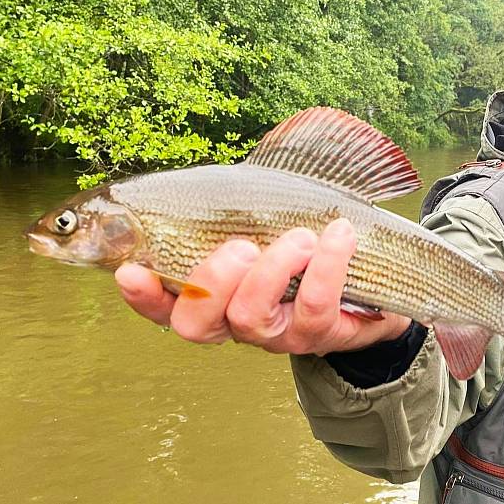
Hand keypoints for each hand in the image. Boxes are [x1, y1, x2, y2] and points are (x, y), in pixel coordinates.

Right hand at [114, 218, 411, 354]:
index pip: (163, 302)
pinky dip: (327, 267)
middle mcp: (235, 321)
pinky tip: (340, 235)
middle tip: (241, 246)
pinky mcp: (320, 335)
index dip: (142, 294)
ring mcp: (276, 334)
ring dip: (273, 271)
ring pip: (251, 318)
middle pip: (196, 324)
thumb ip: (235, 198)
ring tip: (301, 237)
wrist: (374, 271)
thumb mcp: (267, 212)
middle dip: (211, 281)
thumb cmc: (306, 233)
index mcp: (212, 292)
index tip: (130, 270)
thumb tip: (220, 168)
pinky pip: (315, 309)